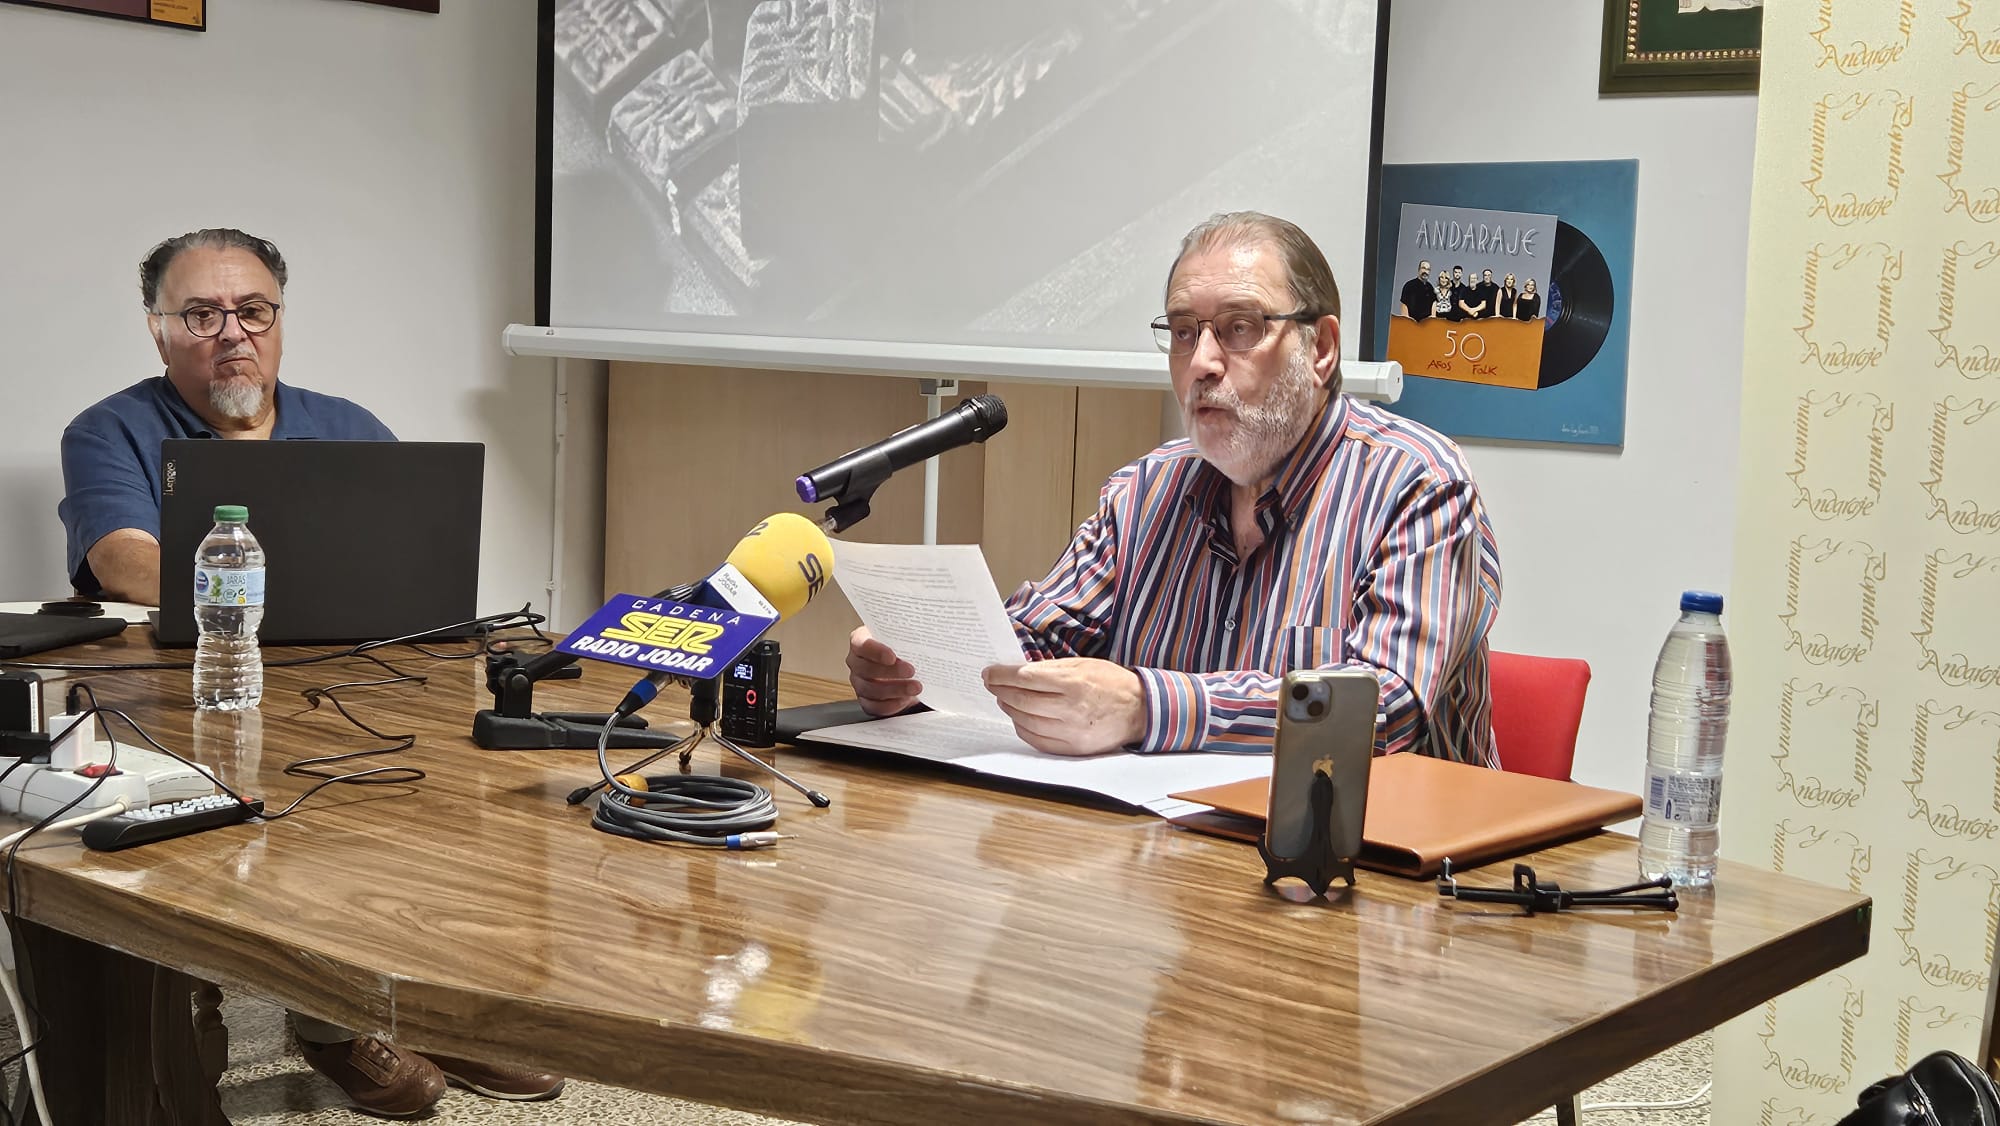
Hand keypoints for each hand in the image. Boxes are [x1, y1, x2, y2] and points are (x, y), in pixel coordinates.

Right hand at [846, 626, 920, 716]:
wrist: (905, 667)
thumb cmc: (901, 648)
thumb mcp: (904, 638)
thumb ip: (908, 637)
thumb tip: (926, 639)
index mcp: (861, 641)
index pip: (861, 644)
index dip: (875, 651)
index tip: (892, 657)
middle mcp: (856, 662)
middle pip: (865, 669)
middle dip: (890, 671)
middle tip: (911, 671)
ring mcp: (859, 683)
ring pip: (870, 689)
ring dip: (894, 689)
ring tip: (915, 687)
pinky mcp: (866, 701)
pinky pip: (874, 706)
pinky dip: (891, 704)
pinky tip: (905, 699)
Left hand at [982, 658, 1144, 755]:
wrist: (1139, 710)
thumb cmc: (1110, 683)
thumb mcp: (1082, 665)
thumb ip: (1050, 669)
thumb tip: (1017, 672)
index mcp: (1073, 683)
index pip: (1025, 678)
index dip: (1001, 676)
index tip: (989, 673)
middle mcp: (1070, 709)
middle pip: (1021, 701)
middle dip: (1001, 691)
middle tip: (992, 685)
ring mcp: (1071, 732)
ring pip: (1025, 722)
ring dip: (1009, 709)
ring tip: (1005, 699)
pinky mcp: (1072, 749)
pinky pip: (1036, 740)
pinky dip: (1023, 728)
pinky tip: (1020, 718)